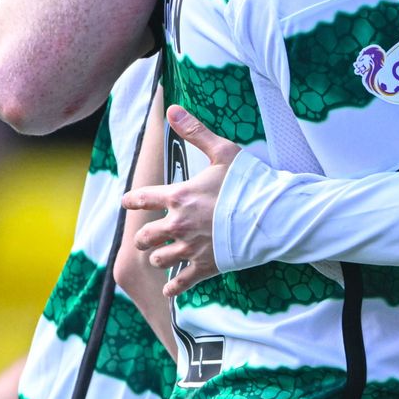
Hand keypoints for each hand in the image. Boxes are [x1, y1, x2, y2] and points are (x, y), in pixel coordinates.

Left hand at [122, 106, 240, 296]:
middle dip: (143, 237)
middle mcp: (179, 224)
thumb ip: (195, 132)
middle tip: (146, 237)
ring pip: (159, 259)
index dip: (131, 200)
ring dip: (158, 257)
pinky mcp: (206, 266)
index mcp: (179, 196)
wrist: (272, 215)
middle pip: (145, 236)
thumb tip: (172, 109)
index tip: (127, 202)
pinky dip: (173, 288)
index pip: (142, 198)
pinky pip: (181, 283)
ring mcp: (191, 247)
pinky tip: (169, 289)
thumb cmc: (250, 182)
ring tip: (161, 257)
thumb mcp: (223, 152)